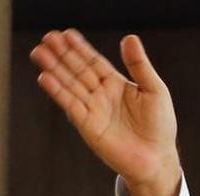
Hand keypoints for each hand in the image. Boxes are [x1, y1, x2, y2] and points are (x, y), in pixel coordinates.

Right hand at [30, 29, 180, 195]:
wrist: (157, 158)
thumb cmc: (160, 125)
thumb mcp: (155, 90)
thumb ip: (139, 65)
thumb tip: (130, 38)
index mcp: (116, 85)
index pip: (94, 62)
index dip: (80, 48)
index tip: (66, 34)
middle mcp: (101, 95)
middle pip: (78, 70)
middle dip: (62, 55)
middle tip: (47, 38)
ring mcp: (93, 110)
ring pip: (70, 84)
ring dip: (54, 69)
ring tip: (39, 52)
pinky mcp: (88, 125)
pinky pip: (70, 105)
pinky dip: (58, 92)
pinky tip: (45, 78)